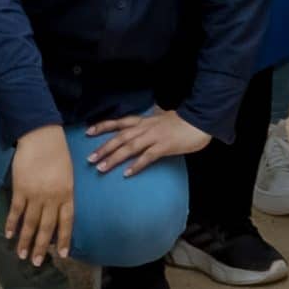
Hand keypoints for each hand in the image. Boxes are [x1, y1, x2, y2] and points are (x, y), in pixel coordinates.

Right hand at [4, 125, 73, 263]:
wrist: (42, 137)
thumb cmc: (57, 154)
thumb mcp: (67, 175)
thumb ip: (63, 194)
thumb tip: (57, 212)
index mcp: (67, 193)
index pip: (67, 222)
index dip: (64, 239)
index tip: (63, 254)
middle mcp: (53, 197)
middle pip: (47, 227)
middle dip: (42, 247)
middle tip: (37, 262)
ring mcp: (36, 194)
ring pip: (30, 223)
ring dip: (25, 240)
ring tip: (21, 255)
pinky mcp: (21, 189)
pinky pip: (16, 211)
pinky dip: (12, 223)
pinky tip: (8, 234)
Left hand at [85, 108, 208, 176]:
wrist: (200, 121)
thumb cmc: (183, 121)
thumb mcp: (163, 116)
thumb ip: (153, 118)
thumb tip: (149, 114)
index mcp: (144, 120)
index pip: (119, 122)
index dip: (103, 126)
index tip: (88, 132)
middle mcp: (146, 128)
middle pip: (120, 137)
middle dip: (103, 148)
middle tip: (89, 159)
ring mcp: (154, 137)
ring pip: (130, 148)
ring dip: (114, 158)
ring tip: (101, 168)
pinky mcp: (164, 147)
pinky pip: (147, 157)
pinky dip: (136, 165)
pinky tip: (127, 173)